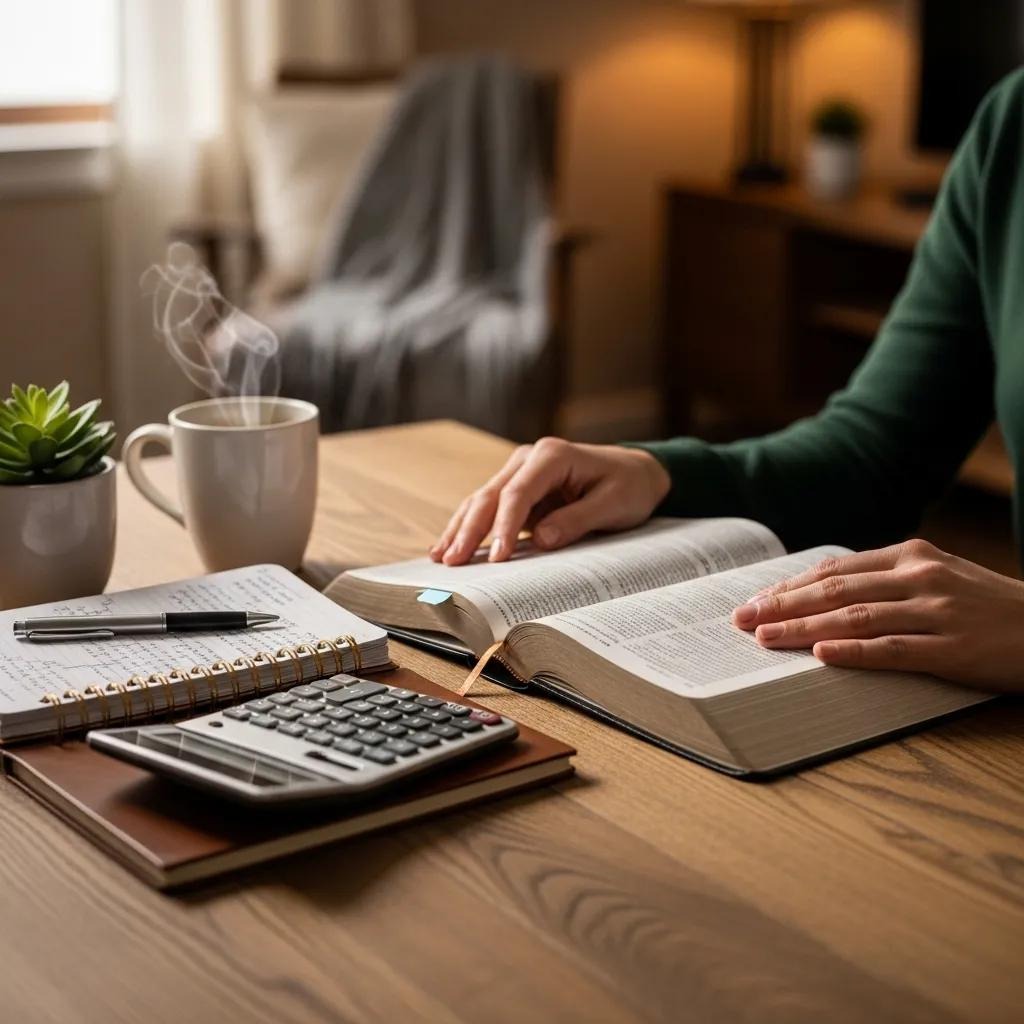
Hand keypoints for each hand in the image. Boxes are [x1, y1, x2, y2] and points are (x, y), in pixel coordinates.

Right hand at [430, 437, 670, 564]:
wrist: (636, 473)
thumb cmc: (628, 486)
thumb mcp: (613, 504)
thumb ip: (577, 520)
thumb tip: (542, 541)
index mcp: (552, 455)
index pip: (518, 493)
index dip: (504, 526)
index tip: (498, 557)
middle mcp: (529, 459)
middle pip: (490, 496)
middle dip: (470, 529)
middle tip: (453, 562)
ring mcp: (520, 473)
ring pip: (481, 501)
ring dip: (461, 529)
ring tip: (441, 557)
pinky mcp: (518, 491)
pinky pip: (489, 510)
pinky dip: (469, 528)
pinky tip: (449, 546)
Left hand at [731, 539, 1023, 691]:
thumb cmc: (984, 604)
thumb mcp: (935, 575)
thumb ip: (884, 579)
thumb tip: (821, 592)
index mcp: (909, 555)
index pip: (835, 570)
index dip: (791, 585)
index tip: (756, 599)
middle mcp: (919, 576)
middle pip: (835, 591)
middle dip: (782, 605)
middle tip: (741, 619)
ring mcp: (936, 611)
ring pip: (855, 619)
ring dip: (803, 628)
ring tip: (765, 637)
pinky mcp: (953, 648)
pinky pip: (893, 650)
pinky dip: (853, 652)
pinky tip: (820, 655)